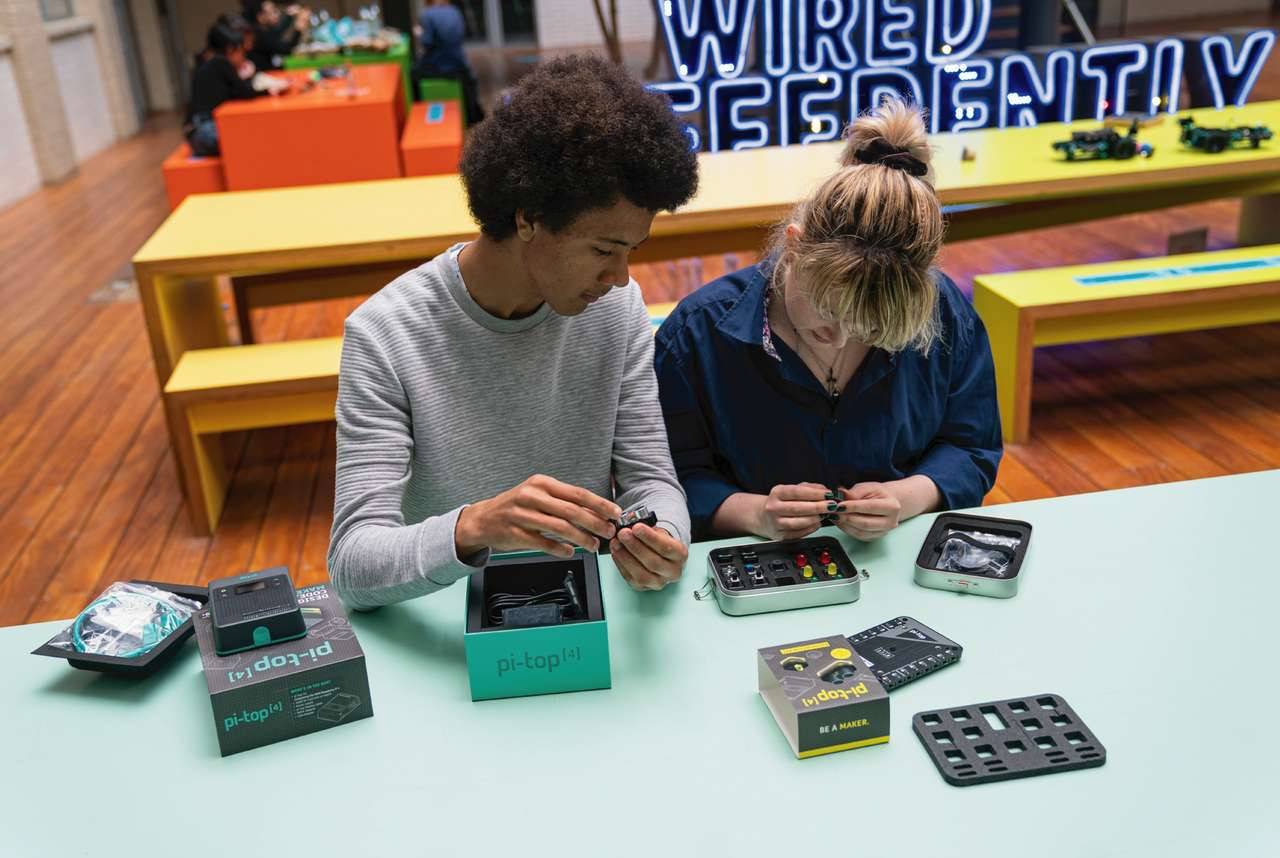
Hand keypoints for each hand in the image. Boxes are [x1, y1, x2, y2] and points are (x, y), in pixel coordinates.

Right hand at [455, 474, 619, 558]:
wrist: (483, 519)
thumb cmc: (517, 506)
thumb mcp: (539, 495)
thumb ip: (564, 502)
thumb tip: (597, 512)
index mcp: (542, 483)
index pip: (577, 493)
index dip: (599, 504)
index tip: (615, 513)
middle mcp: (532, 496)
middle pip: (572, 511)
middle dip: (595, 523)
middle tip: (608, 532)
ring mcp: (522, 515)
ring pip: (560, 528)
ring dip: (581, 539)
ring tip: (593, 546)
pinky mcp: (515, 533)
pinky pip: (543, 543)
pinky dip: (560, 549)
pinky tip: (570, 552)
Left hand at [610, 524, 686, 589]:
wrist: (660, 556)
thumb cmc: (658, 542)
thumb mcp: (658, 532)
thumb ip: (647, 529)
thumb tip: (630, 525)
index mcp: (680, 555)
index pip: (666, 547)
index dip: (649, 537)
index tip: (636, 527)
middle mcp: (672, 572)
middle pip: (653, 562)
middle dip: (635, 546)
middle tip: (623, 534)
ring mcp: (658, 582)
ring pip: (641, 574)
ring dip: (625, 557)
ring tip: (616, 542)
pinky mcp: (643, 588)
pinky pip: (630, 578)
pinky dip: (620, 564)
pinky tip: (616, 552)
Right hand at [754, 483, 838, 539]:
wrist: (764, 517)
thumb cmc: (782, 502)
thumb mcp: (792, 490)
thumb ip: (809, 488)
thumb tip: (824, 490)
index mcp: (776, 493)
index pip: (797, 492)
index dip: (814, 493)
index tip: (828, 494)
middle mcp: (773, 508)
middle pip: (797, 508)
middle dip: (818, 507)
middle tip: (832, 506)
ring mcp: (775, 523)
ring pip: (797, 522)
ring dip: (815, 519)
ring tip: (825, 515)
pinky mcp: (780, 536)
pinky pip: (798, 533)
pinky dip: (810, 529)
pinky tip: (817, 523)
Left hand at [835, 482, 901, 540]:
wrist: (885, 502)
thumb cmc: (876, 494)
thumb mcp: (867, 487)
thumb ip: (854, 492)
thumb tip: (840, 494)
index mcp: (892, 506)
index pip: (870, 507)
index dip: (853, 507)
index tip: (839, 505)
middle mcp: (891, 522)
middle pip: (865, 523)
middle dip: (847, 518)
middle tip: (834, 512)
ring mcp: (883, 532)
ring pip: (860, 532)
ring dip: (845, 525)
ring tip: (834, 516)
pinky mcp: (874, 537)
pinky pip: (858, 536)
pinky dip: (846, 529)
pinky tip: (839, 522)